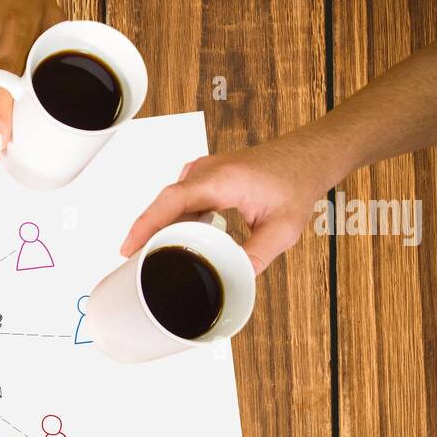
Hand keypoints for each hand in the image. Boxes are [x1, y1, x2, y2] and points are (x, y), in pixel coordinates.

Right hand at [121, 134, 342, 273]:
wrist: (308, 156)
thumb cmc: (297, 181)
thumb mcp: (283, 229)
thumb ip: (256, 256)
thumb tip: (233, 280)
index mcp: (222, 179)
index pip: (172, 200)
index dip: (146, 224)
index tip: (129, 248)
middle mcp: (207, 171)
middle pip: (164, 204)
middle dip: (147, 234)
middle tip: (136, 265)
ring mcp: (204, 172)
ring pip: (171, 203)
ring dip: (161, 229)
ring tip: (153, 257)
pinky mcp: (205, 178)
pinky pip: (180, 200)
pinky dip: (174, 221)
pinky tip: (176, 241)